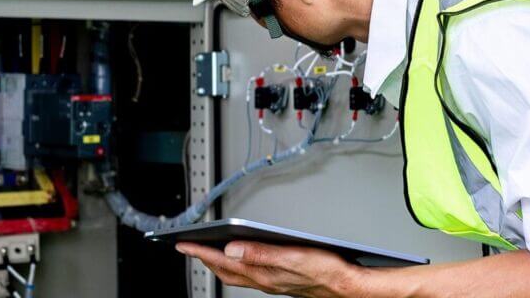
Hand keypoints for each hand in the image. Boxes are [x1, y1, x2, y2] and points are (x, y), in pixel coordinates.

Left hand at [176, 241, 361, 297]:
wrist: (348, 286)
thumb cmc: (326, 271)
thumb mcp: (292, 257)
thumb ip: (259, 253)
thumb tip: (230, 249)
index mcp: (262, 274)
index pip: (223, 262)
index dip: (200, 252)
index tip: (182, 243)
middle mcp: (263, 280)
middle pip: (225, 271)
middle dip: (204, 258)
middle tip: (188, 247)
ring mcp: (271, 282)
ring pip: (235, 274)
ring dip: (218, 262)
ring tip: (207, 251)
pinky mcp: (280, 280)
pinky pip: (248, 274)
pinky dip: (236, 265)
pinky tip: (239, 259)